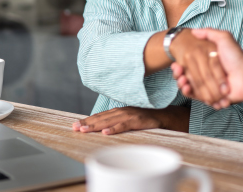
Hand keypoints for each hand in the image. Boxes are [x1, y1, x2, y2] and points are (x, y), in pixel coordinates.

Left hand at [71, 106, 189, 134]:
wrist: (168, 116)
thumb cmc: (148, 120)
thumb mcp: (131, 119)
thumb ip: (118, 122)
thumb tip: (104, 129)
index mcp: (120, 110)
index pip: (100, 115)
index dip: (88, 120)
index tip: (75, 124)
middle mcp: (123, 110)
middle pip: (102, 117)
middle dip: (87, 123)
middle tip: (75, 127)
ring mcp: (131, 114)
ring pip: (110, 120)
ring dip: (96, 125)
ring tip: (84, 130)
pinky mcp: (140, 120)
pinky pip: (125, 125)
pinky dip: (115, 128)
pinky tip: (105, 132)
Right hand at [169, 29, 229, 106]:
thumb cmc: (236, 57)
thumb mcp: (224, 38)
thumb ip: (209, 32)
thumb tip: (194, 31)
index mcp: (208, 64)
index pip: (189, 66)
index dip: (180, 66)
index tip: (176, 64)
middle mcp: (208, 75)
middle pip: (187, 77)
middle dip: (179, 75)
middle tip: (177, 71)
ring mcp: (209, 87)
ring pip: (190, 87)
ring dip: (182, 84)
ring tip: (181, 79)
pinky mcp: (211, 97)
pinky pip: (196, 97)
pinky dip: (189, 93)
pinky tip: (186, 87)